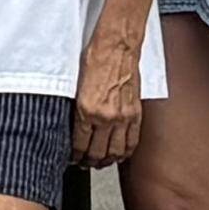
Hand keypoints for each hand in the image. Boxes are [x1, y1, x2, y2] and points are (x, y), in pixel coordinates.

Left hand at [71, 20, 150, 166]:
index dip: (75, 156)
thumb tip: (74, 125)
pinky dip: (125, 152)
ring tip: (100, 163)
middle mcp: (106, 117)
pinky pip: (132, 141)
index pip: (79, 144)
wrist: (117, 45)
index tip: (72, 159)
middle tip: (84, 164)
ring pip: (116, 151)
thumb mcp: (76, 84)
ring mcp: (123, 117)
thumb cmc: (96, 58)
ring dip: (107, 161)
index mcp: (87, 110)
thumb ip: (77, 107)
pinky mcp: (136, 113)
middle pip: (97, 152)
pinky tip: (119, 155)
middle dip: (89, 162)